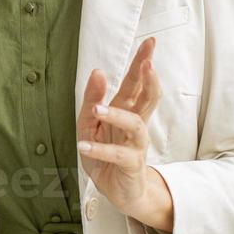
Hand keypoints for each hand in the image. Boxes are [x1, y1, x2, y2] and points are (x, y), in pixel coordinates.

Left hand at [77, 36, 169, 223]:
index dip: (142, 63)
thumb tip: (98, 71)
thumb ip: (92, 98)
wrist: (118, 190)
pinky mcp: (130, 165)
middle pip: (146, 97)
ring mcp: (135, 145)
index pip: (136, 83)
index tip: (149, 42)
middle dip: (148, 79)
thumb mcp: (90, 123)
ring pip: (134, 124)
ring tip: (98, 108)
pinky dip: (99, 150)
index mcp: (125, 111)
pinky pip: (117, 155)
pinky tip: (84, 145)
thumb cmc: (105, 154)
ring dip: (116, 115)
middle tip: (148, 62)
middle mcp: (134, 124)